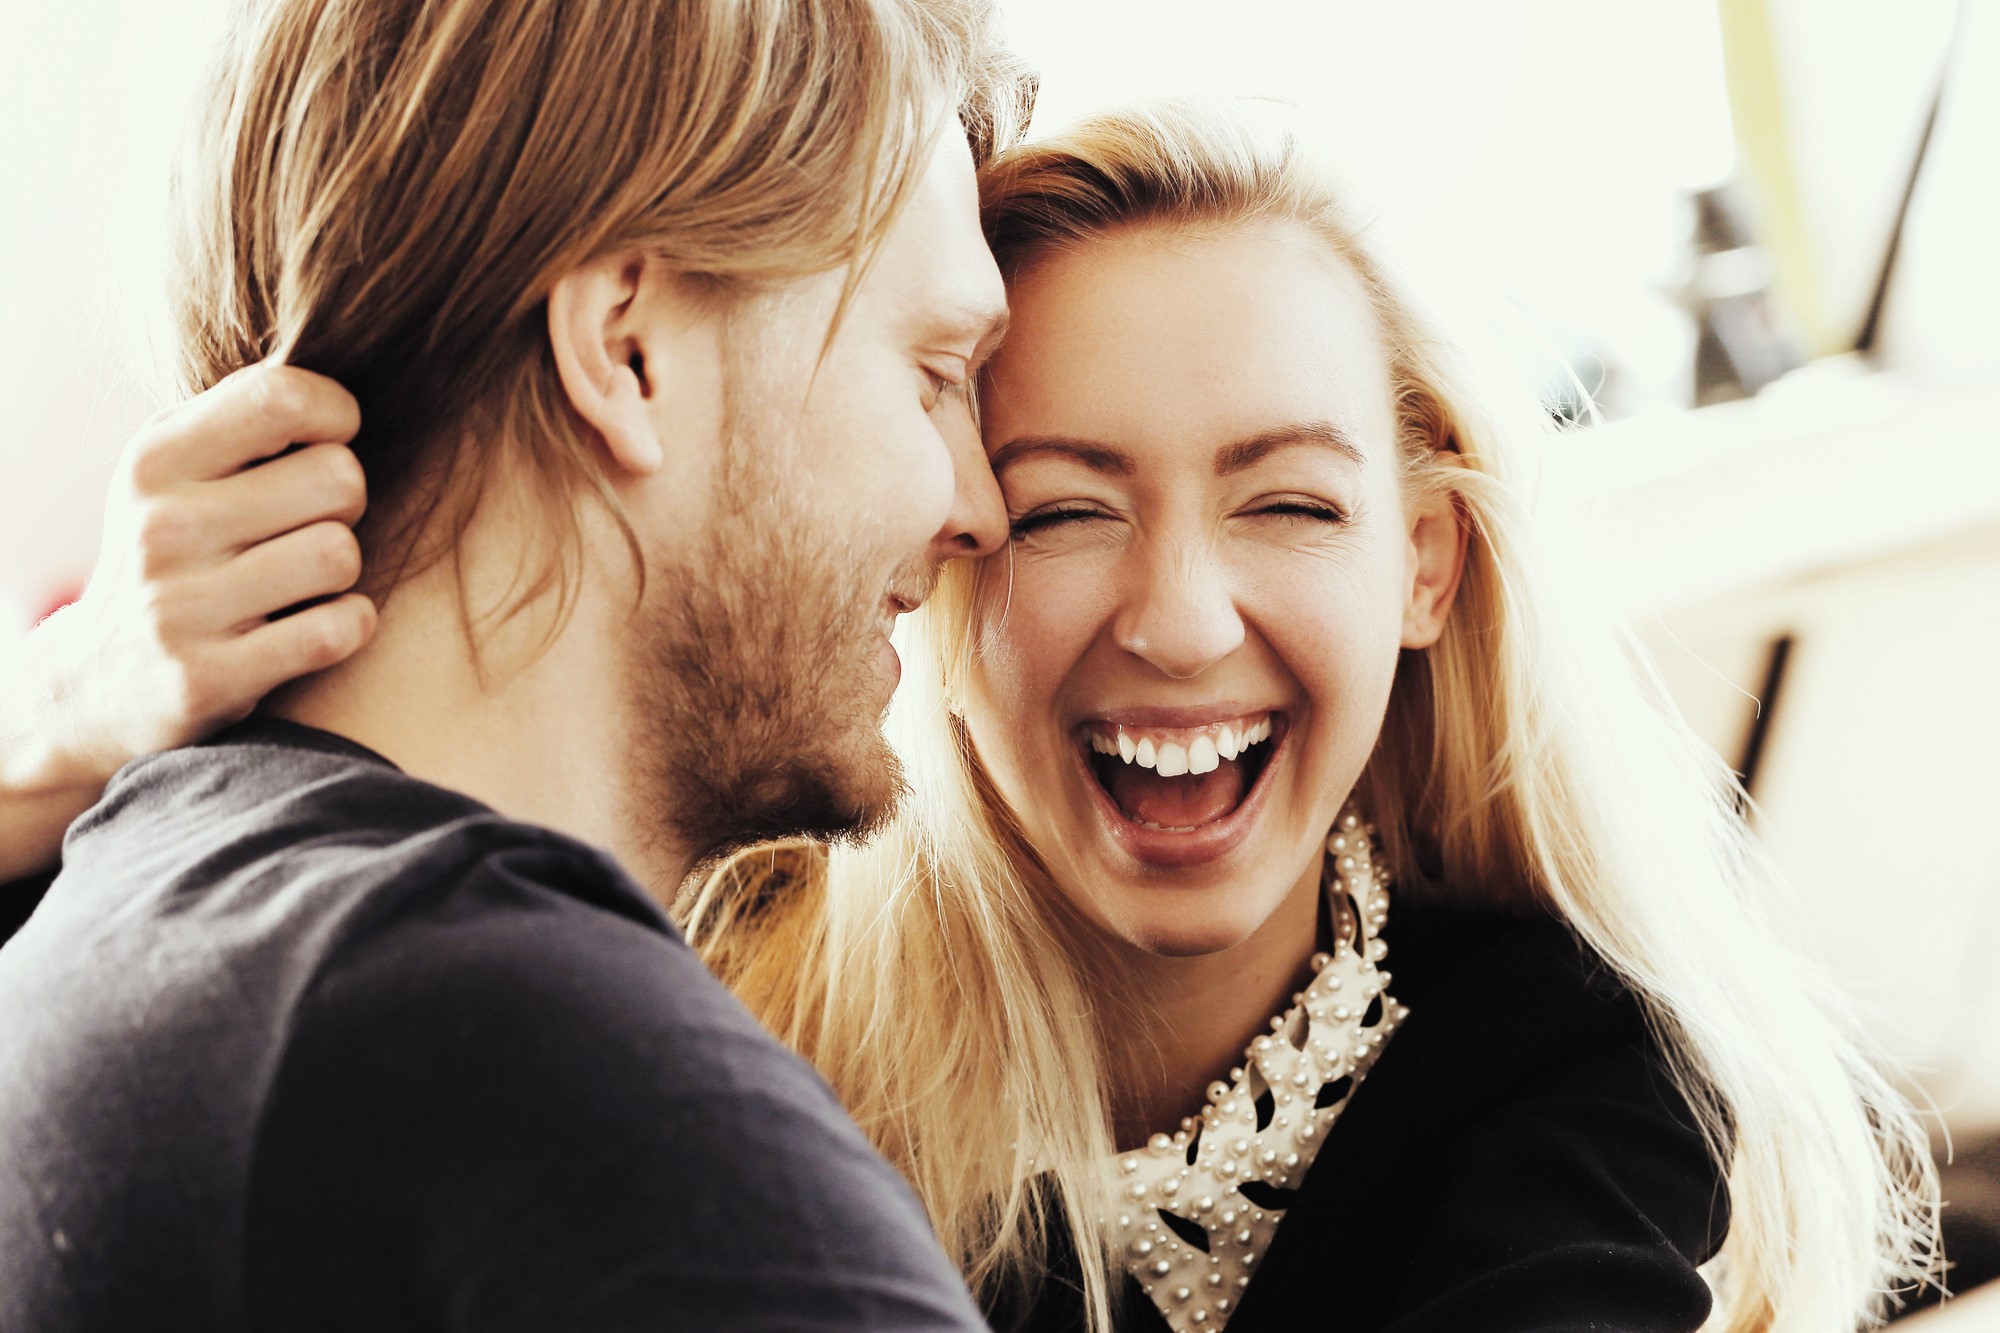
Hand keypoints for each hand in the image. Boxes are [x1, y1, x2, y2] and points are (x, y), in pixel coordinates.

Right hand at [1, 363, 373, 879]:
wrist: (92, 682)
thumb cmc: (171, 554)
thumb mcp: (175, 473)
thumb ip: (243, 419)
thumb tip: (335, 386)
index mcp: (155, 460)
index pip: (283, 397)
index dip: (336, 416)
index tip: (329, 442)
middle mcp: (161, 526)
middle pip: (339, 478)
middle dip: (346, 503)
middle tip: (311, 525)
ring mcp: (181, 606)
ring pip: (341, 553)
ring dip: (343, 571)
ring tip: (303, 580)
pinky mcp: (208, 678)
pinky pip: (339, 629)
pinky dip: (348, 625)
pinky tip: (315, 626)